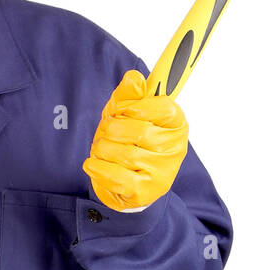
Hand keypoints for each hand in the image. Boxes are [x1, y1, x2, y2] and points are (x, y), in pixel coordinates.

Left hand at [82, 70, 187, 210]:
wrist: (122, 182)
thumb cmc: (127, 141)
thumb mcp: (126, 112)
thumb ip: (129, 94)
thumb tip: (134, 78)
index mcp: (176, 123)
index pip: (163, 107)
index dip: (134, 106)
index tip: (120, 110)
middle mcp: (175, 148)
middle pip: (139, 131)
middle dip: (112, 129)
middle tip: (106, 131)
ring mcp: (162, 172)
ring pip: (124, 154)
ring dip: (102, 148)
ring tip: (101, 149)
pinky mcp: (146, 191)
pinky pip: (117, 177)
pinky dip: (98, 167)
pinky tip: (93, 163)